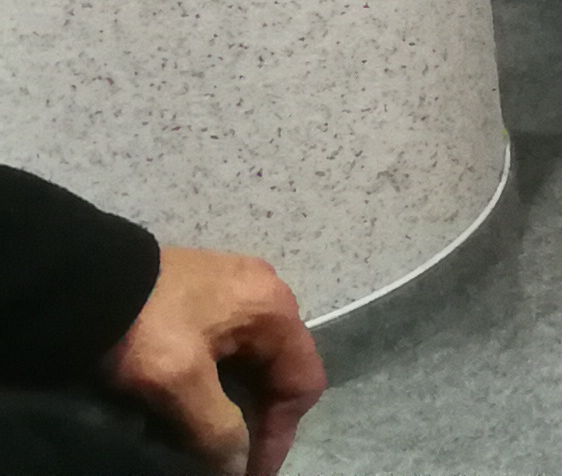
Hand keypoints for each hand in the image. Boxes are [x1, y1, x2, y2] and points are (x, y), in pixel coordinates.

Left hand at [108, 247, 323, 475]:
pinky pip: (230, 344)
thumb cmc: (144, 326)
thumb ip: (217, 427)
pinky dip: (219, 379)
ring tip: (206, 433)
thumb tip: (238, 468)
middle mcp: (268, 293)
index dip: (280, 434)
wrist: (84, 279)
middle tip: (227, 456)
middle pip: (280, 370)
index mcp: (275, 309)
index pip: (303, 381)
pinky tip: (192, 398)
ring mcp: (237, 288)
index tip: (248, 472)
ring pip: (253, 359)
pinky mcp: (207, 291)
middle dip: (257, 419)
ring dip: (236, 401)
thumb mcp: (180, 381)